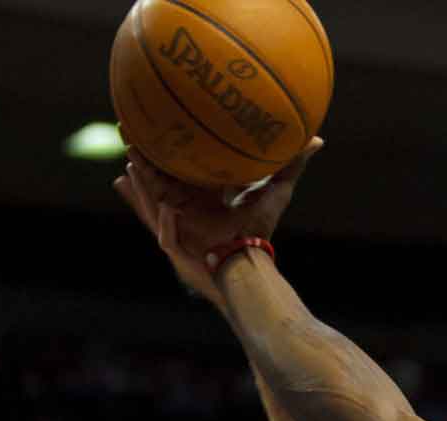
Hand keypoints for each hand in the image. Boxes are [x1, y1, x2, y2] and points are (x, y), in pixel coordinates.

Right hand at [114, 138, 323, 309]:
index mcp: (197, 197)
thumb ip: (291, 164)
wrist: (252, 265)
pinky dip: (166, 223)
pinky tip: (166, 208)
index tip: (156, 129)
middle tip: (129, 138)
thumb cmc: (260, 230)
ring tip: (131, 167)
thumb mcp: (275, 192)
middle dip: (141, 164)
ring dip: (141, 189)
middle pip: (154, 184)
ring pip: (151, 207)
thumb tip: (317, 139)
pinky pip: (167, 236)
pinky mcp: (179, 252)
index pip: (175, 170)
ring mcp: (177, 230)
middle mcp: (182, 210)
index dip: (164, 152)